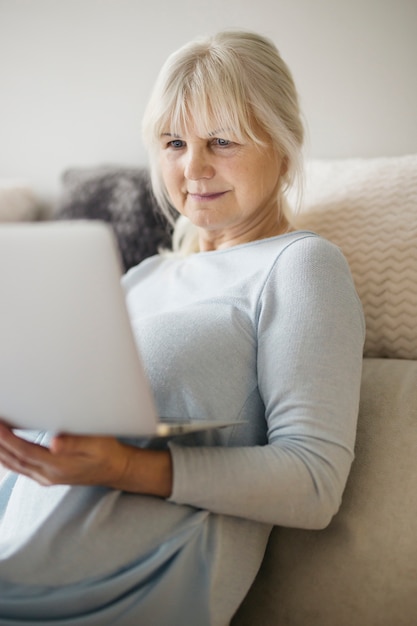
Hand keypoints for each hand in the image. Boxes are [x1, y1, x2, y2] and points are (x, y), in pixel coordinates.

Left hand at [0, 423, 172, 495]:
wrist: (115, 469)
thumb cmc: (107, 453)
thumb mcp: (97, 443)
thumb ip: (75, 443)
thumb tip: (54, 443)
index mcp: (59, 466)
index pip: (25, 452)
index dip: (8, 438)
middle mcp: (49, 475)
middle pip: (14, 460)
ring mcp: (46, 478)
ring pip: (14, 466)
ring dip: (0, 450)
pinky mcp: (46, 476)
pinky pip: (20, 468)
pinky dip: (7, 457)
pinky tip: (3, 449)